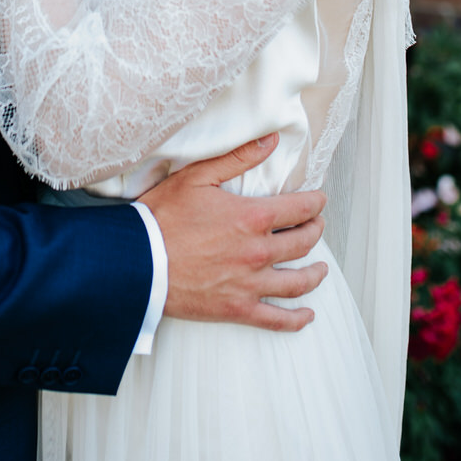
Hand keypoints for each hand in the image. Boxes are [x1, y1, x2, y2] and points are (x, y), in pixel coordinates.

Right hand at [140, 134, 327, 331]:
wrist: (139, 261)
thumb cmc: (164, 215)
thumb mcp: (197, 176)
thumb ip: (238, 157)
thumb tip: (271, 141)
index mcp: (252, 218)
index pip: (300, 209)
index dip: (315, 203)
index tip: (320, 200)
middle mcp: (258, 252)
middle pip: (303, 243)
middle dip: (316, 231)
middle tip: (317, 226)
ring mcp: (250, 284)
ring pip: (298, 282)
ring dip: (315, 274)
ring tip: (321, 269)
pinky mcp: (238, 309)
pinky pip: (277, 319)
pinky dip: (297, 319)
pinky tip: (307, 315)